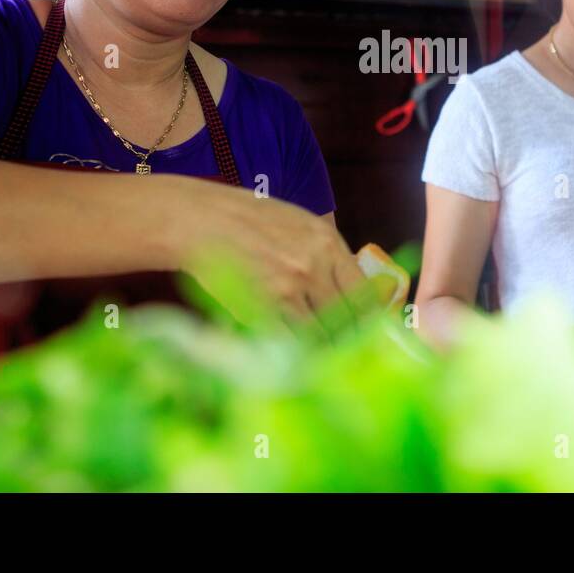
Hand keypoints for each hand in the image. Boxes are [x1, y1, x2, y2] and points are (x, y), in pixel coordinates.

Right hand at [180, 188, 366, 338]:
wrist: (203, 222)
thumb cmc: (252, 219)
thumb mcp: (302, 224)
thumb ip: (329, 255)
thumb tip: (355, 288)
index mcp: (328, 243)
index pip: (363, 292)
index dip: (370, 317)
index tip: (370, 329)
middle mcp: (312, 268)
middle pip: (346, 318)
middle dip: (349, 337)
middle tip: (348, 348)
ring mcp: (286, 291)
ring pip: (319, 334)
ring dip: (322, 347)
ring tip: (321, 353)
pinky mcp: (260, 310)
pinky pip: (289, 341)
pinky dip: (295, 350)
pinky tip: (295, 351)